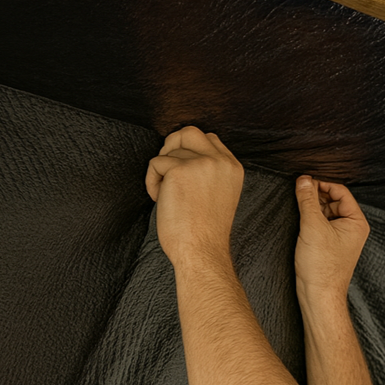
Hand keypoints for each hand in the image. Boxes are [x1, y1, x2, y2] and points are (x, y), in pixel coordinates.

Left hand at [146, 127, 243, 266]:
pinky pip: (155, 163)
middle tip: (165, 171)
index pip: (209, 138)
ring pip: (168, 151)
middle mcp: (220, 161)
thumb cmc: (204, 233)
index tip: (180, 171)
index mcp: (232, 167)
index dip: (189, 149)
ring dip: (160, 172)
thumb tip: (182, 156)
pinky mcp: (179, 170)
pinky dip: (151, 182)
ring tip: (165, 197)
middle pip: (189, 132)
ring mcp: (201, 163)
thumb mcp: (218, 195)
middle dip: (171, 146)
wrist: (201, 251)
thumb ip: (209, 173)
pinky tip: (159, 201)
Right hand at [294, 176, 369, 304]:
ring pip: (325, 213)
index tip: (305, 181)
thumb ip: (308, 200)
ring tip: (298, 205)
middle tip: (299, 191)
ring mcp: (340, 237)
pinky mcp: (329, 245)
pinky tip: (299, 220)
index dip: (323, 183)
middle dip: (316, 195)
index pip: (341, 192)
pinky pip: (321, 225)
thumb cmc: (322, 267)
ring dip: (312, 207)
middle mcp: (351, 228)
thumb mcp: (313, 227)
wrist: (318, 295)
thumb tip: (303, 180)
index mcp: (356, 222)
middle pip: (333, 201)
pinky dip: (310, 220)